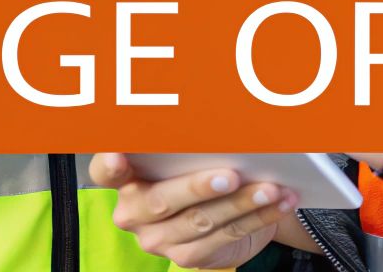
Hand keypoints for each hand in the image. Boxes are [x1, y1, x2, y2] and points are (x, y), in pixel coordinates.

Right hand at [90, 153, 297, 269]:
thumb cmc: (199, 168)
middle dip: (198, 187)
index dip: (109, 165)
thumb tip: (224, 125)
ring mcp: (156, 239)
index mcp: (125, 179)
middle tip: (230, 175)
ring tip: (271, 188)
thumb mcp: (187, 154)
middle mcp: (133, 212)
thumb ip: (189, 144)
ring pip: (200, 221)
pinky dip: (256, 219)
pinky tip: (277, 204)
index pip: (104, 172)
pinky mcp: (184, 257)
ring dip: (242, 203)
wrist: (220, 212)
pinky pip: (224, 237)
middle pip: (161, 201)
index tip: (118, 155)